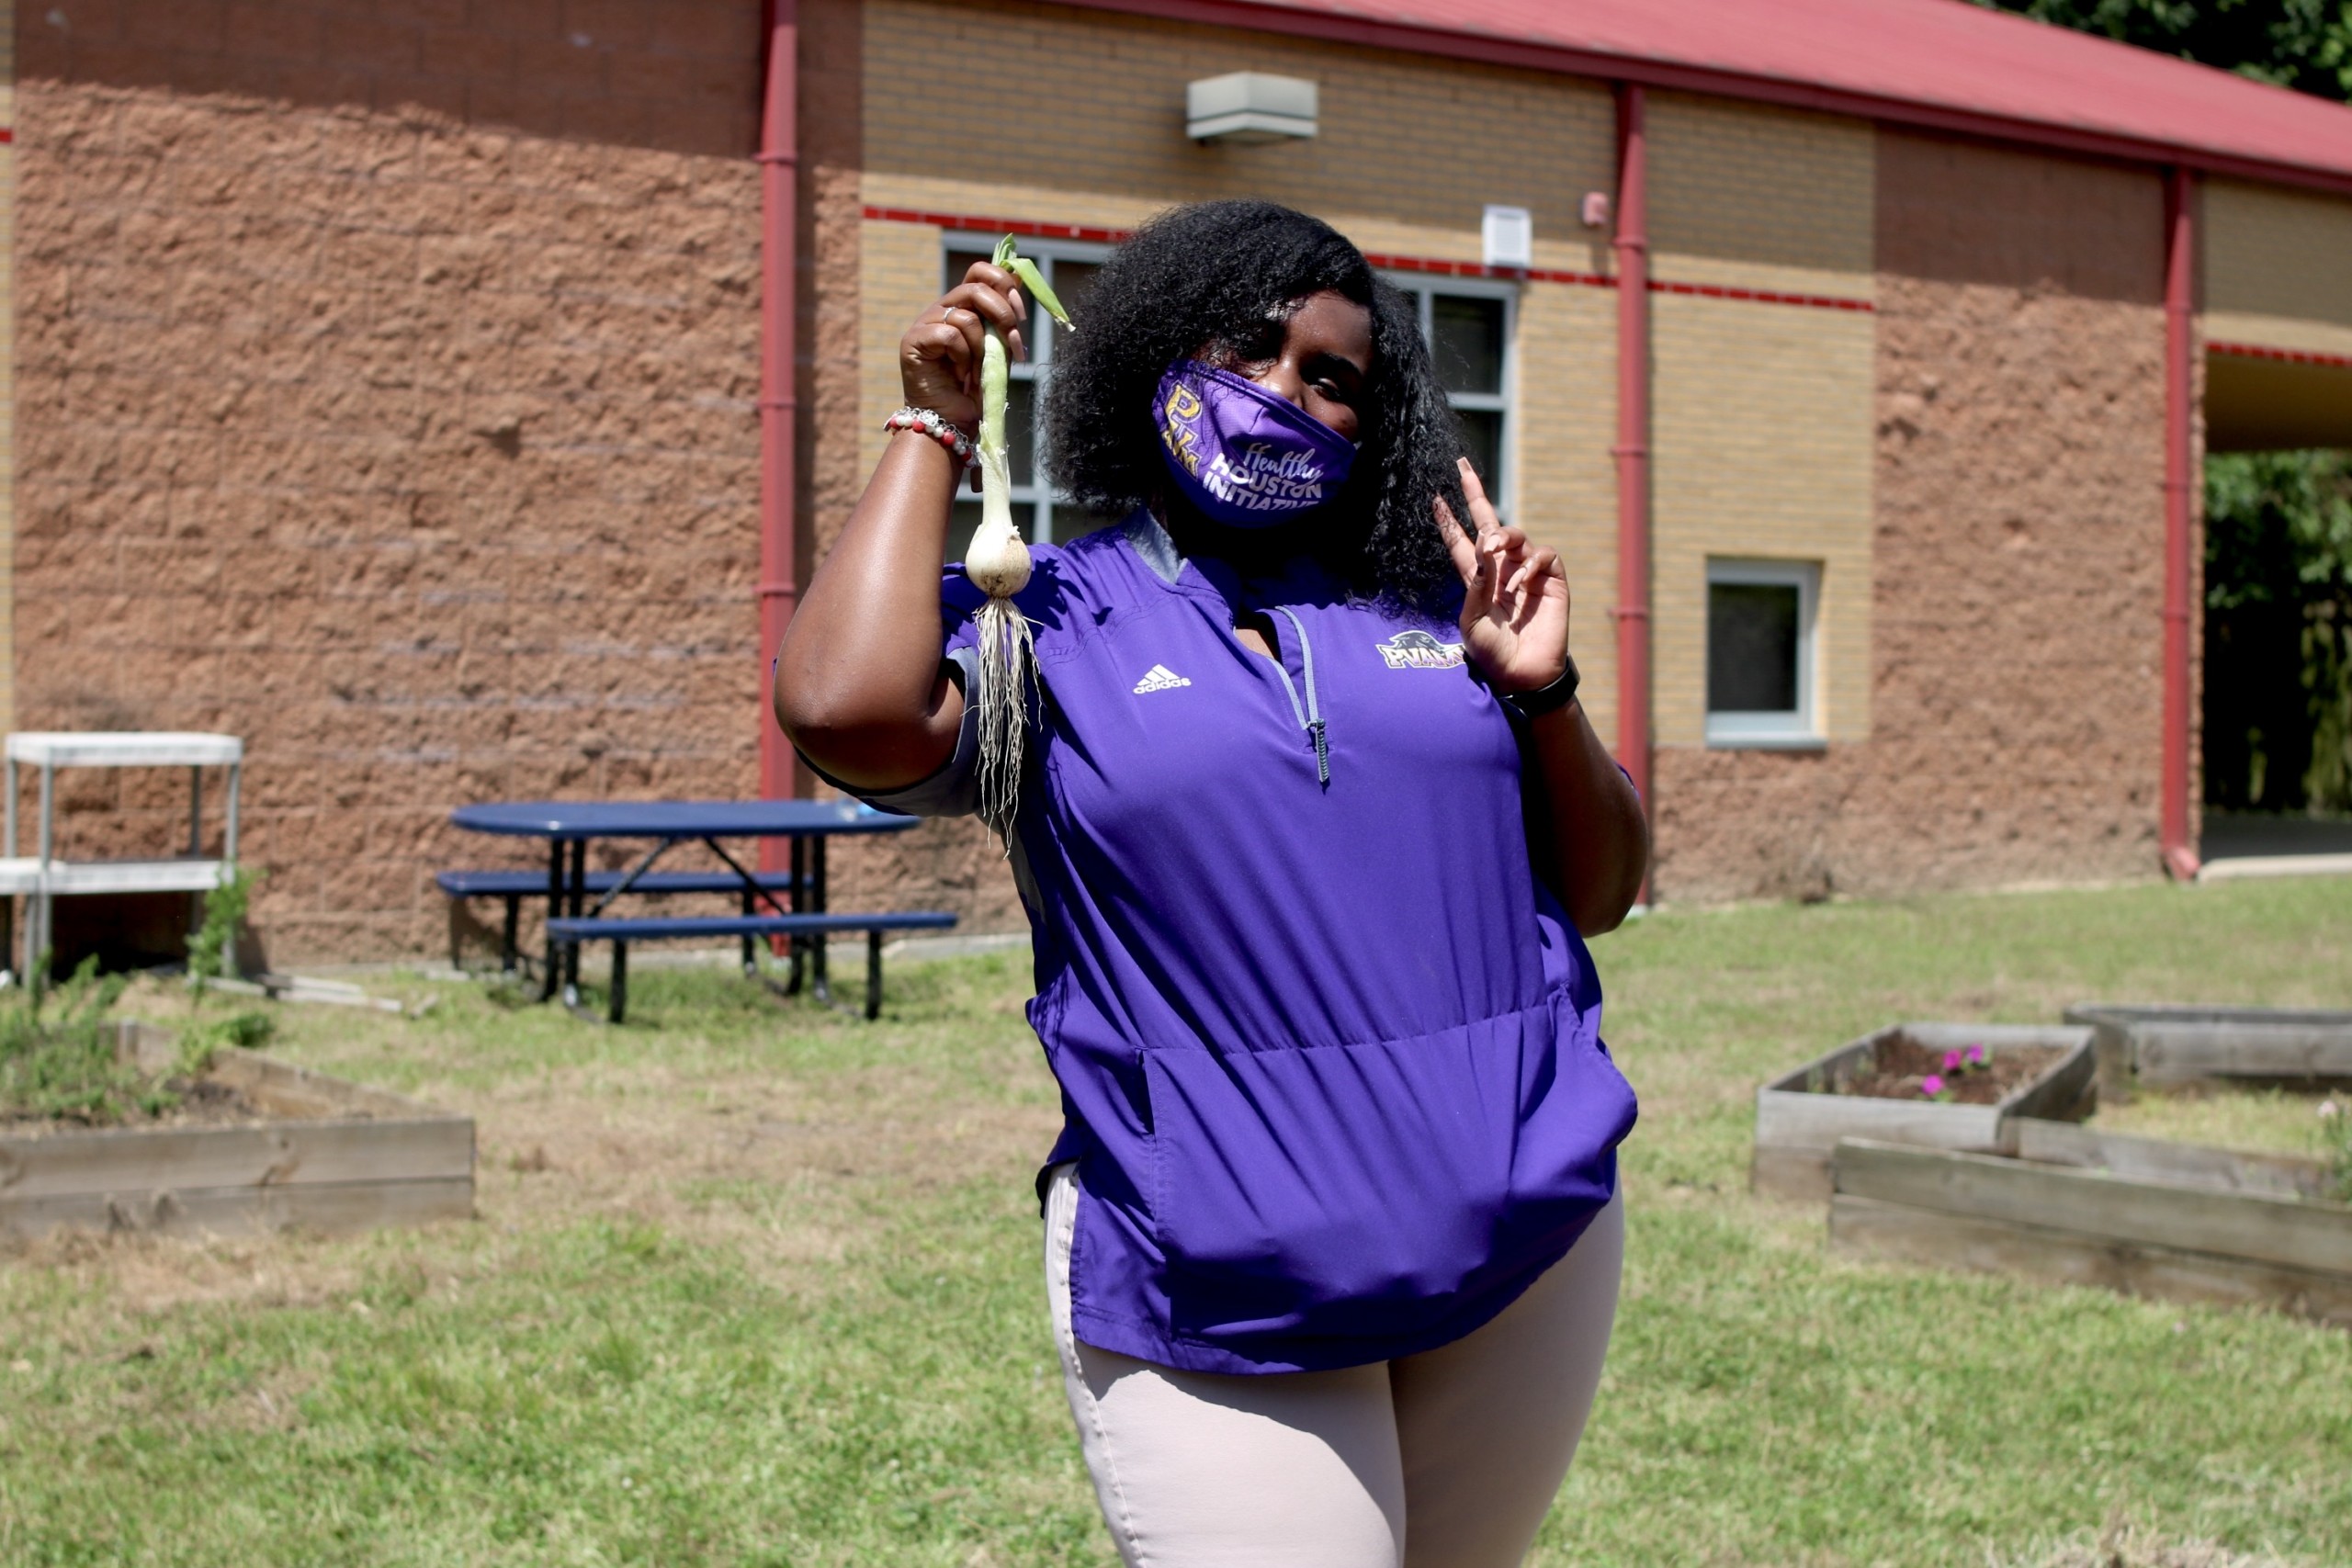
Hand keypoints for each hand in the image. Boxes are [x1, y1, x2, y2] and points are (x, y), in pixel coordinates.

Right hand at [898, 259, 1027, 433]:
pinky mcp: (914, 340)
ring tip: (977, 372)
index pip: (979, 272)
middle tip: (1013, 343)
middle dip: (1003, 315)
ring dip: (982, 349)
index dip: (1004, 284)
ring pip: (967, 316)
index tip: (1021, 314)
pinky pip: (950, 335)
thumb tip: (1018, 277)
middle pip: (976, 287)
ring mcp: (925, 323)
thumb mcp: (998, 350)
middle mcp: (942, 309)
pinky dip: (963, 358)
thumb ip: (1005, 319)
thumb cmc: (974, 390)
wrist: (951, 422)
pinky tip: (960, 375)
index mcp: (961, 306)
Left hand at [1435, 457, 1570, 696]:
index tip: (1435, 498)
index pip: (1460, 543)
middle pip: (1488, 522)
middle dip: (1475, 494)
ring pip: (1516, 535)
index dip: (1449, 521)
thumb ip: (1475, 585)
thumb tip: (1482, 548)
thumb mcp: (1472, 621)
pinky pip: (1542, 557)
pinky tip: (1519, 587)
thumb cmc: (1492, 653)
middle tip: (1463, 467)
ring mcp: (1527, 573)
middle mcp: (1501, 569)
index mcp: (1477, 580)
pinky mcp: (1552, 581)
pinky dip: (1529, 566)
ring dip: (1503, 535)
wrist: (1522, 675)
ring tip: (1493, 548)